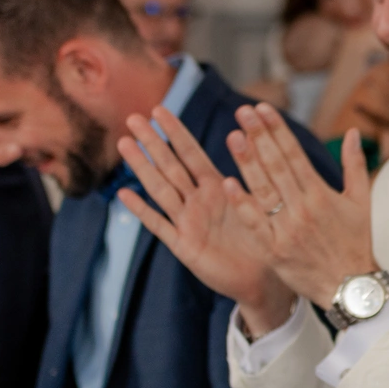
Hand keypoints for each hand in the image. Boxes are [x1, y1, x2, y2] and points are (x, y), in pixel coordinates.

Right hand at [117, 107, 293, 330]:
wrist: (263, 278)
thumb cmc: (263, 239)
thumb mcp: (258, 204)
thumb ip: (249, 178)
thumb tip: (248, 140)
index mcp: (217, 188)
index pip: (192, 154)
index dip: (176, 133)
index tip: (160, 109)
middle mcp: (198, 201)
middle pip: (171, 166)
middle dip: (152, 142)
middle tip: (133, 117)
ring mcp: (188, 222)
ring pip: (161, 189)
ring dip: (142, 168)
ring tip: (125, 144)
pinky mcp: (184, 246)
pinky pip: (160, 226)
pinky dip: (143, 210)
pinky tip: (125, 194)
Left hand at [223, 104, 376, 310]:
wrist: (351, 287)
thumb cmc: (355, 242)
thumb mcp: (362, 201)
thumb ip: (354, 164)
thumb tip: (352, 131)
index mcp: (322, 193)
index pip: (294, 154)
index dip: (276, 129)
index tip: (262, 108)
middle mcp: (304, 208)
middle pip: (276, 166)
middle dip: (258, 136)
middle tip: (242, 112)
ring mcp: (288, 229)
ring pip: (264, 190)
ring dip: (247, 162)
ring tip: (232, 137)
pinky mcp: (275, 250)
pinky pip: (255, 224)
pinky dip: (242, 204)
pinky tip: (228, 184)